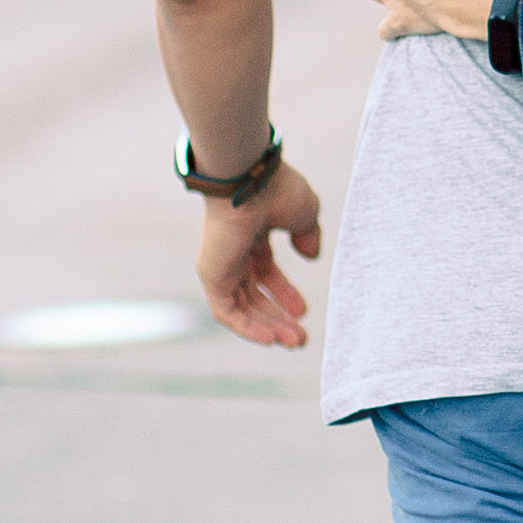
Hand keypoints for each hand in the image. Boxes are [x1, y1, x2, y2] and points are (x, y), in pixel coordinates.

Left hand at [194, 161, 323, 346]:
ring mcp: (220, 264)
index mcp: (252, 235)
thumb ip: (308, 236)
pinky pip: (226, 311)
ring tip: (293, 342)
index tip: (304, 311)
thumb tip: (311, 255)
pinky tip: (270, 339)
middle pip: (254, 294)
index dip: (285, 294)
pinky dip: (246, 327)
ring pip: (243, 307)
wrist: (250, 179)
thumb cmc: (277, 189)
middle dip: (278, 317)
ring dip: (268, 327)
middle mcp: (234, 251)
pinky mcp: (211, 276)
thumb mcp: (304, 215)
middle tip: (300, 338)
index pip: (265, 273)